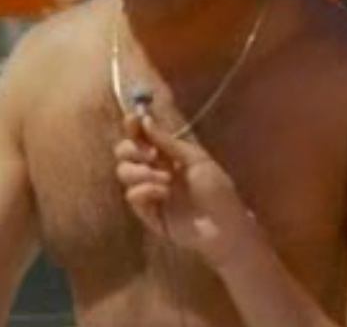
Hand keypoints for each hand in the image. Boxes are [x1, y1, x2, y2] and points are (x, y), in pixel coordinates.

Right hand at [114, 115, 255, 268]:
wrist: (223, 226)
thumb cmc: (217, 189)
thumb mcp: (196, 160)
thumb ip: (167, 142)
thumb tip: (145, 120)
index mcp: (167, 154)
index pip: (141, 136)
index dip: (133, 127)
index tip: (132, 121)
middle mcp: (154, 169)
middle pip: (124, 152)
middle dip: (131, 149)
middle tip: (150, 156)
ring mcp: (149, 191)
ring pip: (124, 172)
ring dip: (141, 172)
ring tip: (165, 180)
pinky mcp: (146, 212)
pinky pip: (132, 196)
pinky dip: (145, 191)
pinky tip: (164, 195)